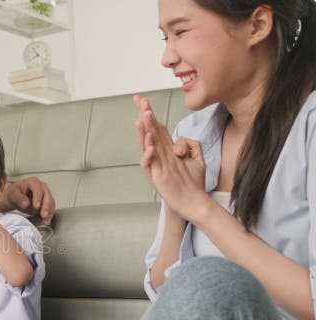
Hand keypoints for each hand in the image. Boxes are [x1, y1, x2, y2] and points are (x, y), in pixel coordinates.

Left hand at [0, 177, 54, 225]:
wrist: (13, 199)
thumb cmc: (13, 194)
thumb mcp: (12, 195)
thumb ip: (19, 198)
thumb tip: (26, 203)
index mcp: (33, 182)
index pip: (38, 189)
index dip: (38, 198)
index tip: (36, 206)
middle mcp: (41, 187)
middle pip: (47, 196)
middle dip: (46, 206)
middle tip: (43, 215)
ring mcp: (45, 195)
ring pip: (50, 203)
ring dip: (49, 213)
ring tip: (45, 221)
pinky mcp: (46, 203)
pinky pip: (50, 209)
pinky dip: (49, 216)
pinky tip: (46, 221)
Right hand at [134, 96, 207, 220]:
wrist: (191, 203)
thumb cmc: (192, 182)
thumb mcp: (197, 159)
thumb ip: (192, 145)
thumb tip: (181, 141)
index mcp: (167, 150)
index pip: (158, 128)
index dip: (151, 114)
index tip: (145, 100)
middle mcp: (159, 155)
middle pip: (150, 132)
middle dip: (145, 116)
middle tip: (139, 100)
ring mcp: (156, 165)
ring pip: (147, 145)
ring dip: (144, 131)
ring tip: (141, 117)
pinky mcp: (156, 176)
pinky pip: (149, 163)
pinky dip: (148, 153)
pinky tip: (149, 143)